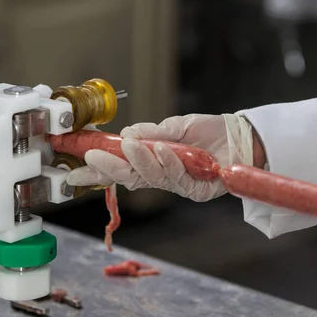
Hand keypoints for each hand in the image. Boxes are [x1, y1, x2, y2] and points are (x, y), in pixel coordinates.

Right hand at [66, 113, 264, 201]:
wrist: (241, 137)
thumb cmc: (209, 131)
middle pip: (129, 178)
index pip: (120, 169)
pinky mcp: (195, 190)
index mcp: (153, 161)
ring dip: (140, 161)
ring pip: (150, 178)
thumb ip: (151, 132)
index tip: (75, 172)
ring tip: (133, 146)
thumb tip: (124, 136)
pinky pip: (176, 179)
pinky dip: (168, 163)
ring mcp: (177, 184)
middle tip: (93, 158)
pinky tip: (164, 150)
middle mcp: (162, 175)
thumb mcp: (176, 126)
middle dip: (109, 169)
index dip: (98, 172)